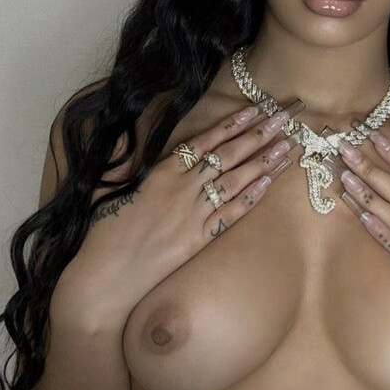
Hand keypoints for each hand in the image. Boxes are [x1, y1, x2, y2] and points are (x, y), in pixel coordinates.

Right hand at [60, 98, 303, 329]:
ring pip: (236, 181)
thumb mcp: (107, 186)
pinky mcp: (198, 240)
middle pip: (228, 156)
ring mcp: (193, 215)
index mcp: (161, 172)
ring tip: (287, 145)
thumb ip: (123, 158)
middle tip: (284, 118)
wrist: (105, 280)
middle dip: (258, 134)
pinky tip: (269, 182)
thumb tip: (127, 134)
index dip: (232, 124)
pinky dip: (251, 196)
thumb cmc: (102, 234)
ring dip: (263, 161)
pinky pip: (231, 213)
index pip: (204, 142)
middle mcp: (182, 189)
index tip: (255, 109)